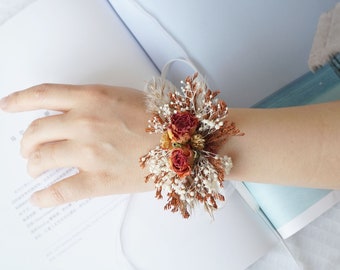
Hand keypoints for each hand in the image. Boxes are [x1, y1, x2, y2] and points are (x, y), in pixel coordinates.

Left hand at [0, 84, 156, 206]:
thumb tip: (71, 112)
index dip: (18, 100)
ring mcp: (90, 152)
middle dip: (26, 141)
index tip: (6, 106)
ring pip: (42, 159)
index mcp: (91, 98)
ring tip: (35, 169)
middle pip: (36, 131)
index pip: (41, 95)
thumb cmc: (161, 118)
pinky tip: (39, 198)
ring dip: (33, 166)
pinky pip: (61, 191)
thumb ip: (93, 101)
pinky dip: (45, 197)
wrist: (185, 142)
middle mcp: (84, 122)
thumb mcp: (123, 96)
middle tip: (28, 149)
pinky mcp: (100, 180)